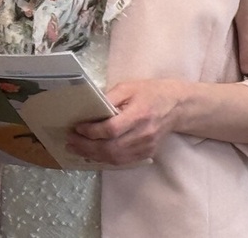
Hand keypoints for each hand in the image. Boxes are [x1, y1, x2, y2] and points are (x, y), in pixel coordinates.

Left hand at [65, 79, 182, 164]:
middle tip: (70, 142)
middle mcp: (143, 134)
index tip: (77, 127)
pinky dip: (106, 159)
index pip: (111, 129)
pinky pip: (123, 161)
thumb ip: (109, 97)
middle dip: (87, 147)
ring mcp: (146, 147)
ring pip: (116, 158)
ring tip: (77, 149)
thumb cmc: (151, 92)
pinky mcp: (147, 153)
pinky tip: (93, 154)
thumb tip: (89, 108)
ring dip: (93, 156)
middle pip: (111, 148)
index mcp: (139, 114)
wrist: (177, 106)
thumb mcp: (129, 87)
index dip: (92, 131)